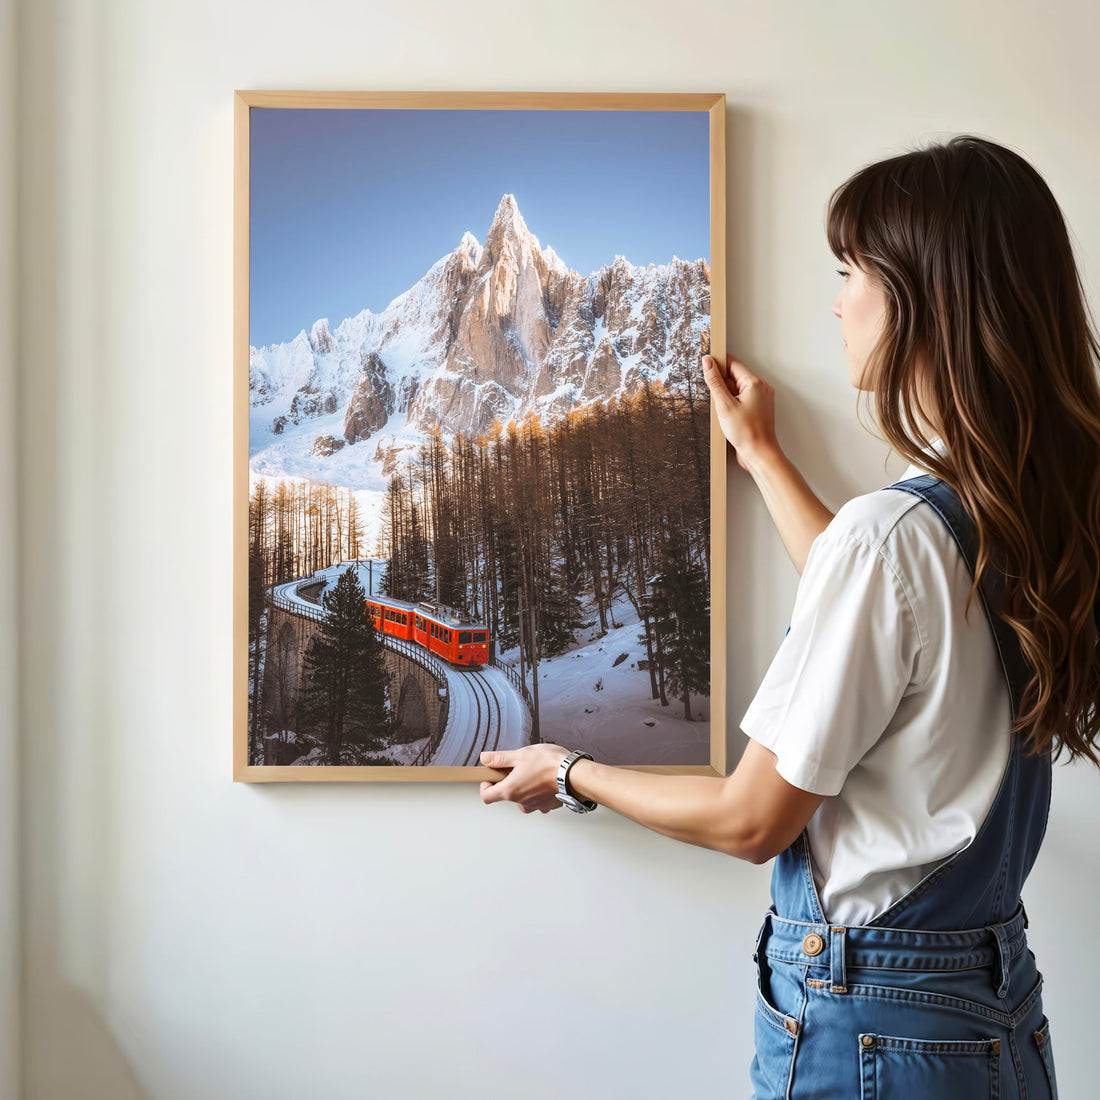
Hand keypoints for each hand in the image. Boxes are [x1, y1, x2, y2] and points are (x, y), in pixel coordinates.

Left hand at [479, 744, 569, 813]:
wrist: (575, 775)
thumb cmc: (550, 764)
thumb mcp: (520, 755)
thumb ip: (499, 759)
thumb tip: (485, 758)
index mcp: (510, 790)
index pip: (486, 796)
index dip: (485, 786)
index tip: (490, 777)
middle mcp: (521, 802)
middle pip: (505, 795)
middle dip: (508, 781)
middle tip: (517, 767)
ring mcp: (535, 806)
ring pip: (522, 797)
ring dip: (524, 785)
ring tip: (534, 770)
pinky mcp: (547, 805)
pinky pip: (537, 798)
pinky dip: (537, 790)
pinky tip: (544, 778)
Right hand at [701, 353, 780, 472]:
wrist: (759, 453)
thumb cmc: (746, 432)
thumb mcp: (724, 405)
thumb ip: (715, 381)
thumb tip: (708, 362)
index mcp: (755, 383)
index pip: (733, 363)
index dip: (718, 365)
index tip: (706, 367)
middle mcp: (761, 388)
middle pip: (735, 376)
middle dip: (722, 385)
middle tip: (717, 400)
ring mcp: (761, 398)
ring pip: (737, 388)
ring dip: (726, 396)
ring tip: (725, 412)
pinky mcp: (758, 408)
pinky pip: (742, 399)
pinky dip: (732, 404)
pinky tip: (729, 416)